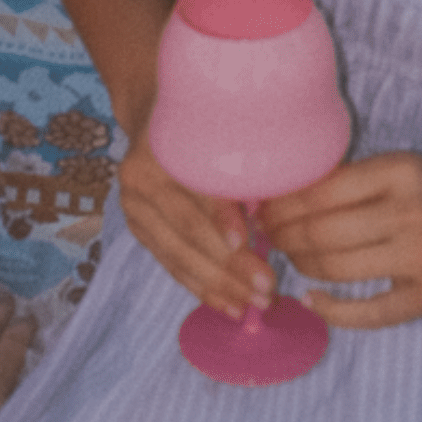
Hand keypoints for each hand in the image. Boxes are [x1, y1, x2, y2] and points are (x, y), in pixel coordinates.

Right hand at [118, 137, 275, 319]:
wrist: (153, 115)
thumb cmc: (206, 122)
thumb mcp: (226, 130)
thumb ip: (247, 162)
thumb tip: (287, 204)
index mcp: (164, 144)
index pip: (195, 186)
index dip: (221, 216)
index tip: (248, 241)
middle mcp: (141, 177)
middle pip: (187, 229)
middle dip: (229, 266)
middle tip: (266, 290)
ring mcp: (134, 206)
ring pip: (178, 254)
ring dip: (218, 285)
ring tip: (253, 306)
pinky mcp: (138, 228)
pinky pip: (171, 263)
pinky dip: (201, 287)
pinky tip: (228, 304)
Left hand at [262, 152, 421, 329]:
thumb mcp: (408, 170)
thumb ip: (356, 181)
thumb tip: (285, 196)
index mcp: (400, 171)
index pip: (319, 191)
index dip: (281, 206)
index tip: (264, 212)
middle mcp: (410, 211)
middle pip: (320, 233)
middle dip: (283, 239)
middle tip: (270, 240)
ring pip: (335, 269)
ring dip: (302, 268)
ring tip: (293, 262)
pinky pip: (368, 313)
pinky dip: (332, 310)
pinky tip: (315, 300)